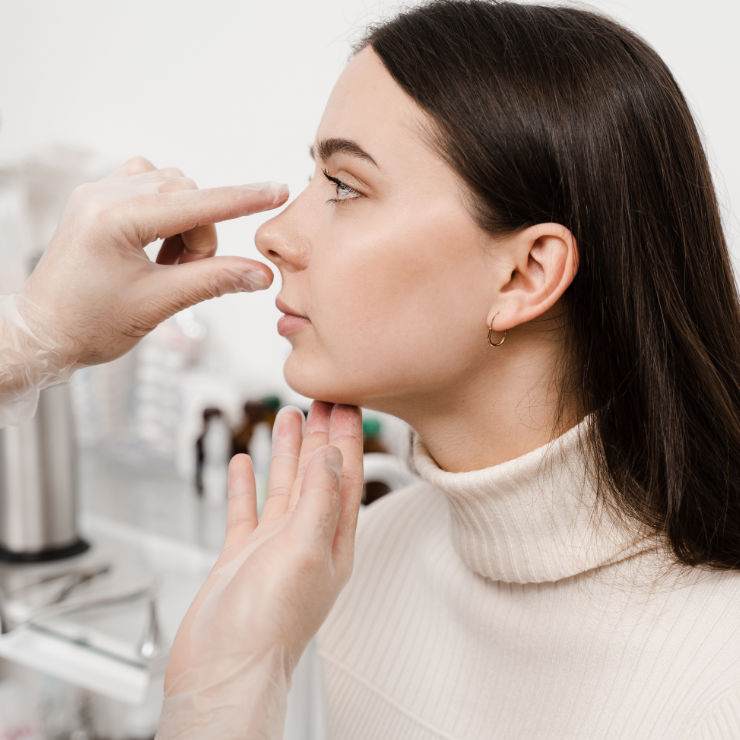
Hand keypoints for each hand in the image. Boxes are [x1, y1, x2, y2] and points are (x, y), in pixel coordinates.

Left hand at [19, 156, 286, 366]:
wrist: (43, 332)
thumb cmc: (89, 324)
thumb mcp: (158, 303)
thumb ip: (213, 281)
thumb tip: (260, 272)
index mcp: (113, 219)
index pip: (195, 203)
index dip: (242, 199)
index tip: (277, 191)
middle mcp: (102, 195)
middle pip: (187, 193)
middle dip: (200, 234)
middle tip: (186, 273)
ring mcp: (97, 193)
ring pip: (172, 187)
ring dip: (184, 224)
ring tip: (166, 265)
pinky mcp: (97, 199)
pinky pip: (148, 186)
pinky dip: (166, 214)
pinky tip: (156, 245)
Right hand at [157, 402, 362, 738]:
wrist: (221, 670)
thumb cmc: (268, 626)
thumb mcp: (304, 551)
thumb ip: (319, 501)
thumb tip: (332, 456)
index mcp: (333, 541)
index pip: (346, 477)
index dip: (347, 437)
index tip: (347, 402)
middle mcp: (307, 540)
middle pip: (317, 475)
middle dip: (320, 436)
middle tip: (320, 398)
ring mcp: (273, 547)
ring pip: (283, 486)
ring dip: (286, 451)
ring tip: (288, 416)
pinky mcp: (242, 556)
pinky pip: (246, 510)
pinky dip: (246, 485)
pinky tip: (242, 464)